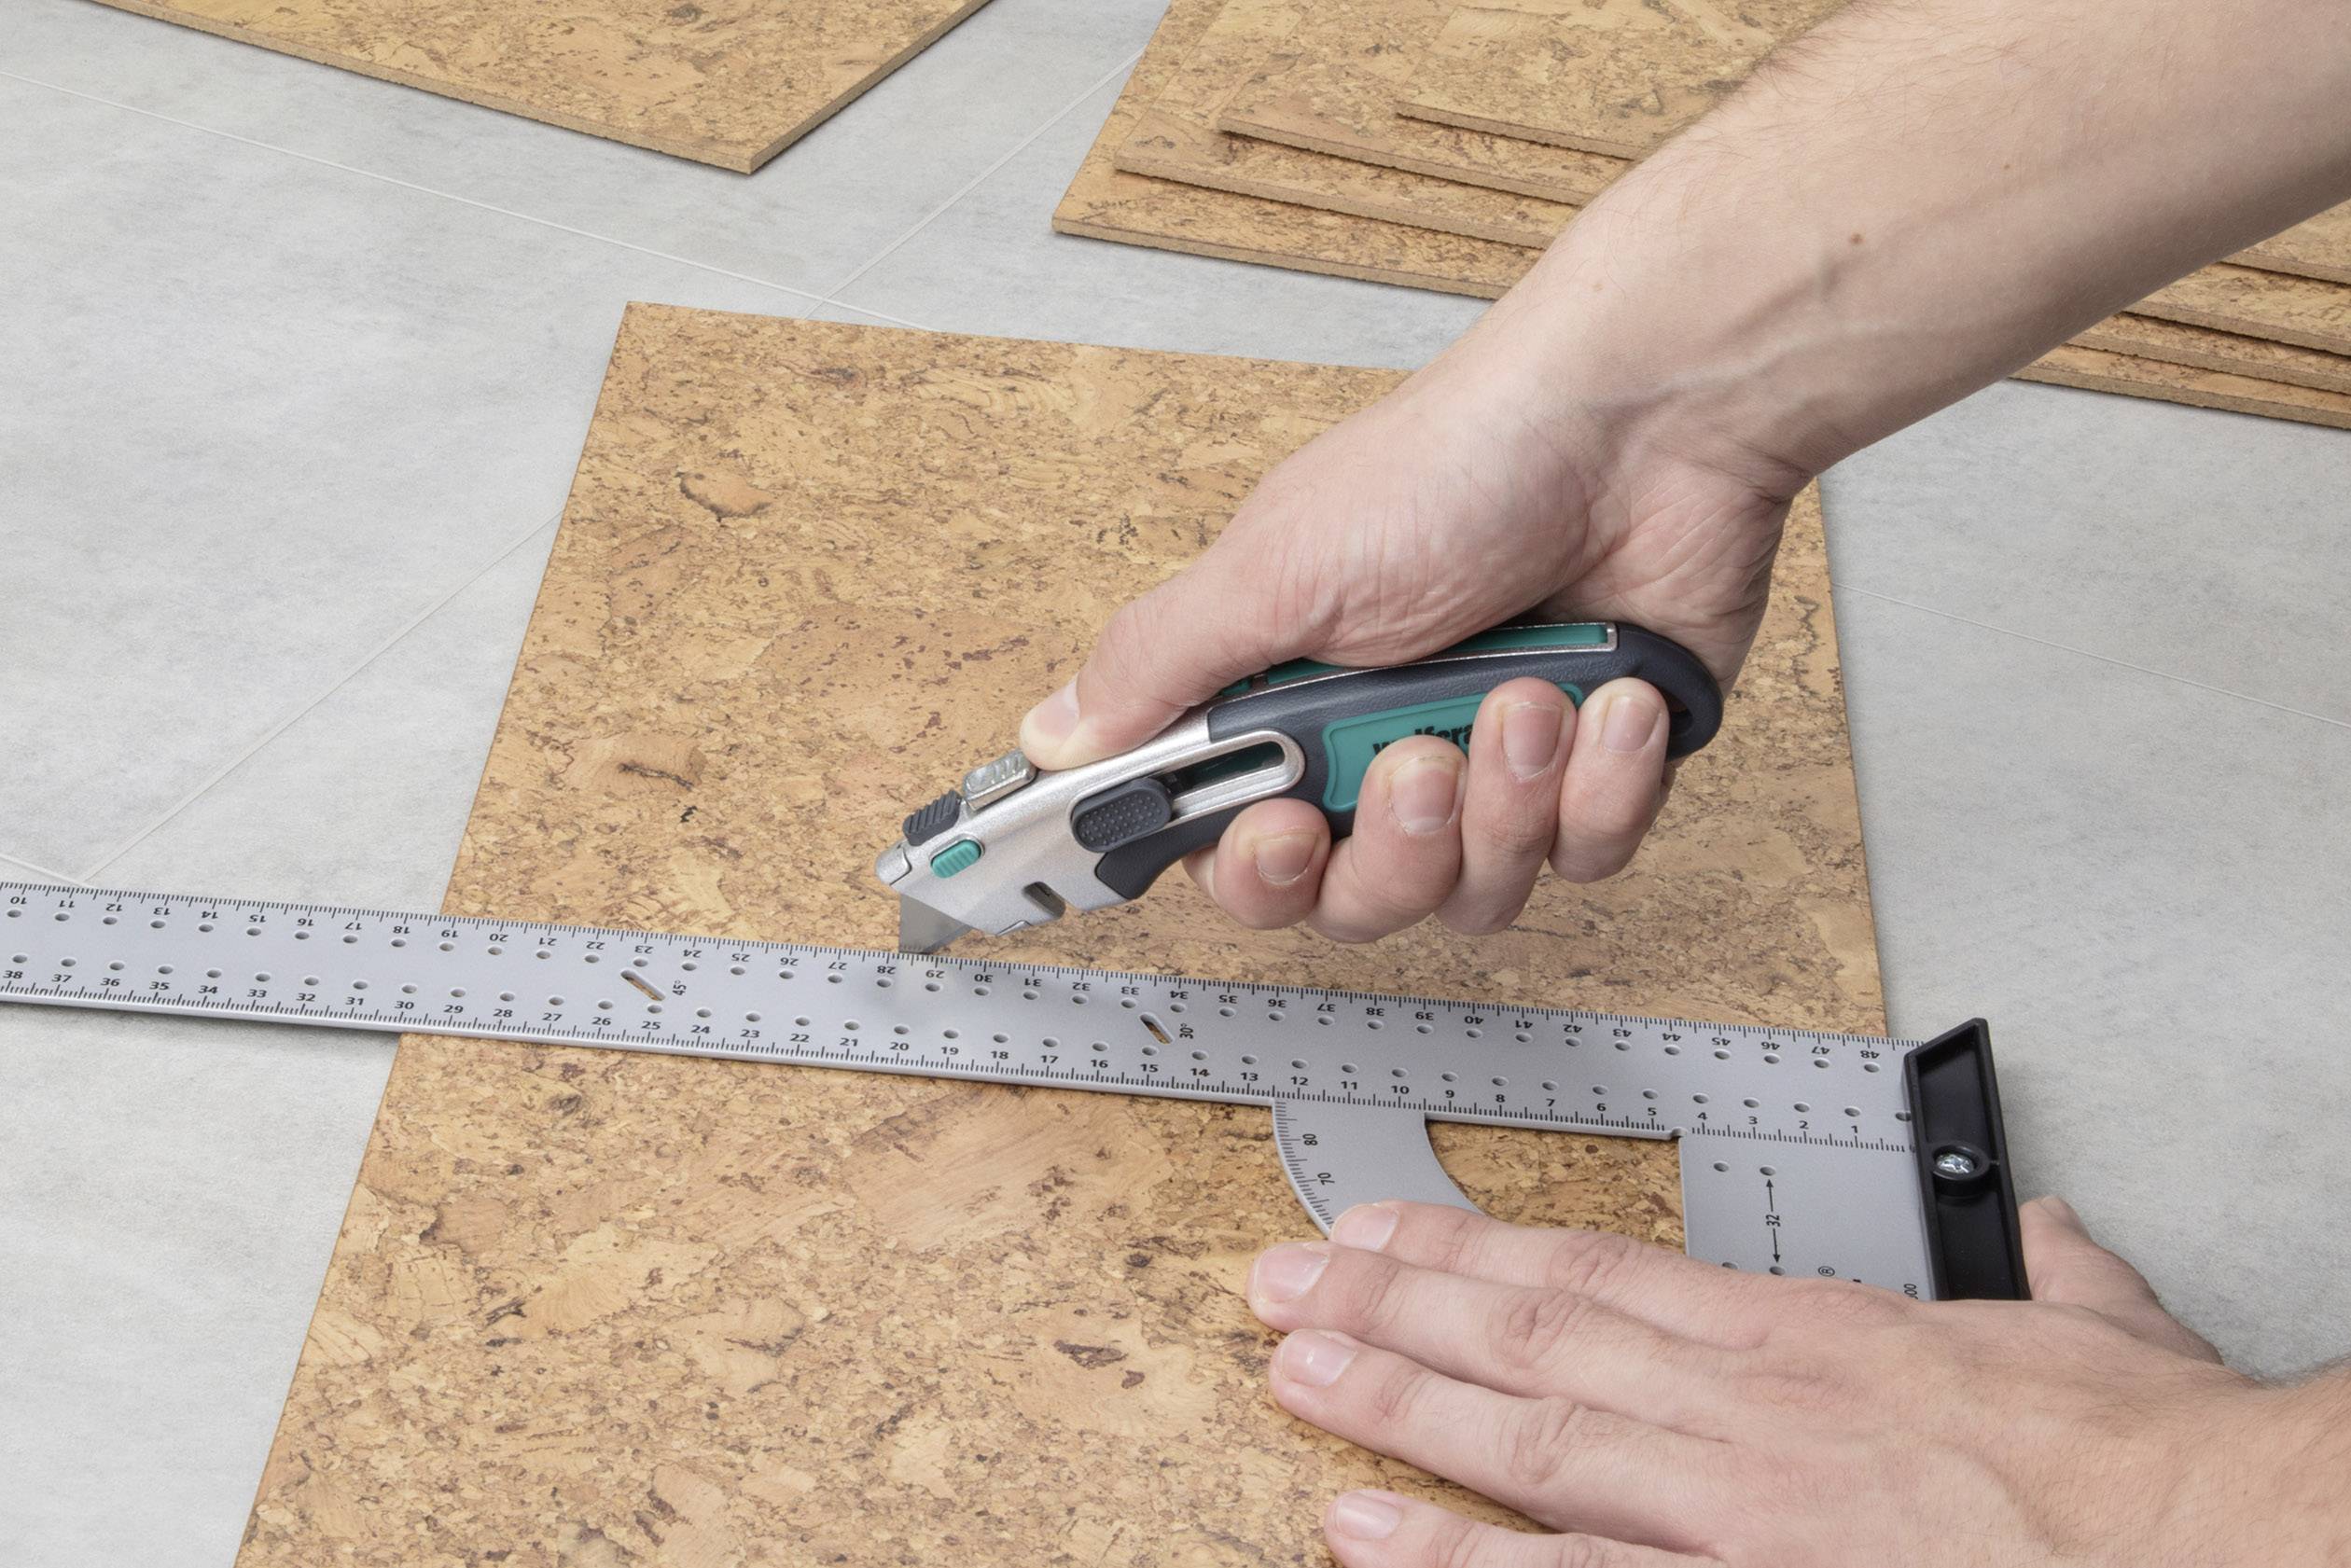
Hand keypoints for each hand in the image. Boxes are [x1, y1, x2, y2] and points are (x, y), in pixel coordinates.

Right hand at [1017, 341, 1795, 941]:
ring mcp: (1493, 765)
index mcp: (1288, 699)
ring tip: (1531, 694)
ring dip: (1508, 802)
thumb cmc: (1463, 467)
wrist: (1651, 424)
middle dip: (1400, 846)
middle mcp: (1382, 743)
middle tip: (1422, 759)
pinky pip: (1587, 857)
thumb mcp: (1278, 569)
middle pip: (1359, 902)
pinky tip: (1609, 700)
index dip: (1256, 872)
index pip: (1237, 852)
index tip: (1281, 831)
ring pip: (1477, 895)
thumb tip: (1051, 736)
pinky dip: (1601, 786)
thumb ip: (1160, 667)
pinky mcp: (1595, 771)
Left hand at [1245, 1197, 2346, 1564]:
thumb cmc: (2154, 1475)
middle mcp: (1753, 1419)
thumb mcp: (2098, 1344)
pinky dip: (1459, 1565)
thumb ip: (2049, 1282)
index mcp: (1815, 1340)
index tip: (1384, 1233)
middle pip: (1533, 1350)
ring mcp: (1740, 1525)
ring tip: (1293, 1383)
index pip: (1600, 1278)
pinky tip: (1362, 1544)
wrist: (2225, 1550)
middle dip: (1393, 1315)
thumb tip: (2047, 1236)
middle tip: (1284, 1286)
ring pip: (1527, 1455)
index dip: (1472, 1255)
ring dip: (1393, 1415)